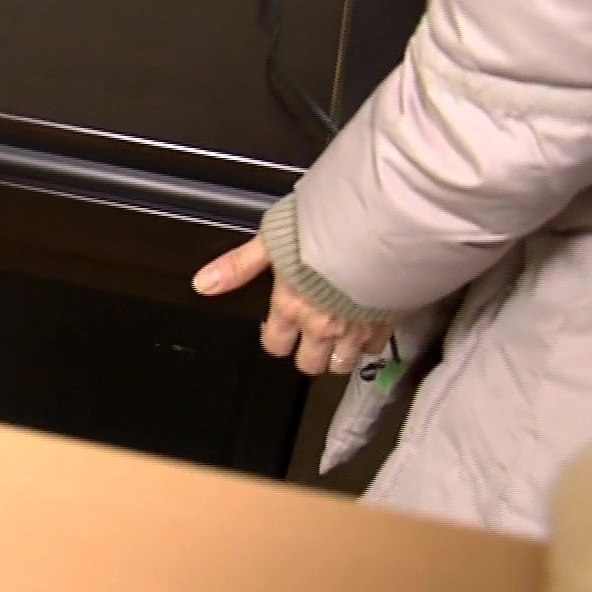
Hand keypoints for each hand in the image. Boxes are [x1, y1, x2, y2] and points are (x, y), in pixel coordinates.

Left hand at [194, 238, 393, 375]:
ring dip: (338, 354)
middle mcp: (321, 324)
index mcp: (291, 306)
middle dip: (307, 355)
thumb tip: (204, 283)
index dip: (274, 339)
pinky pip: (375, 347)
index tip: (277, 329)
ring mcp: (356, 328)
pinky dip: (369, 340)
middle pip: (310, 363)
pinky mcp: (387, 323)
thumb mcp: (272, 239)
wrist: (383, 227)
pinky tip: (368, 324)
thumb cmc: (328, 227)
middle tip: (308, 339)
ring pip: (342, 363)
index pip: (275, 344)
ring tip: (337, 337)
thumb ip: (240, 265)